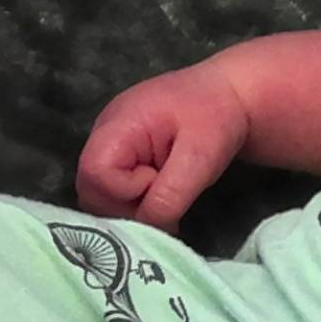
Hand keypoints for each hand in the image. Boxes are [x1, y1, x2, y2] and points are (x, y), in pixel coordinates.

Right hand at [76, 63, 249, 230]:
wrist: (230, 93)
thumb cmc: (217, 117)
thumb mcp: (201, 157)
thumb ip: (171, 195)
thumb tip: (147, 228)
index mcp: (119, 123)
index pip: (94, 172)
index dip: (122, 191)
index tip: (158, 181)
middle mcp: (104, 133)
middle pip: (89, 188)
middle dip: (124, 206)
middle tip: (164, 196)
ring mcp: (111, 144)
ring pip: (99, 194)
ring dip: (131, 207)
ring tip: (166, 191)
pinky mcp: (122, 155)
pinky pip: (113, 189)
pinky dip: (136, 201)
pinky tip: (162, 191)